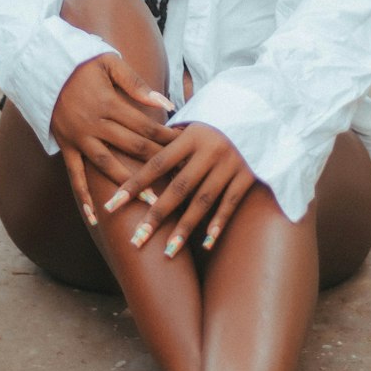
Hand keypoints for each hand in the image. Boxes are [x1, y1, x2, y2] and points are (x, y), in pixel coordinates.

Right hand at [51, 54, 177, 224]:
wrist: (42, 66)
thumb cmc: (82, 62)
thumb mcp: (110, 63)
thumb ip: (136, 84)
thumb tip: (166, 103)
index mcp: (109, 103)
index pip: (145, 126)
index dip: (167, 139)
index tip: (187, 150)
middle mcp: (94, 124)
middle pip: (132, 147)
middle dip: (158, 163)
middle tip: (181, 180)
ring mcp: (79, 138)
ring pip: (107, 166)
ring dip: (129, 185)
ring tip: (151, 203)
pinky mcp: (66, 146)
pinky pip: (75, 175)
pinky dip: (84, 196)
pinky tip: (96, 216)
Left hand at [103, 122, 254, 256]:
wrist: (259, 119)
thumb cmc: (213, 127)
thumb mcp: (191, 127)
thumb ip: (166, 142)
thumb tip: (128, 152)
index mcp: (191, 137)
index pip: (156, 164)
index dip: (133, 185)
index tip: (112, 205)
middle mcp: (211, 150)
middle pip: (178, 188)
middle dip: (156, 216)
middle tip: (136, 240)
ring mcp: (231, 164)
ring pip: (203, 201)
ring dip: (184, 229)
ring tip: (167, 251)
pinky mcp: (248, 176)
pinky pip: (230, 204)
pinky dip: (218, 224)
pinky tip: (205, 243)